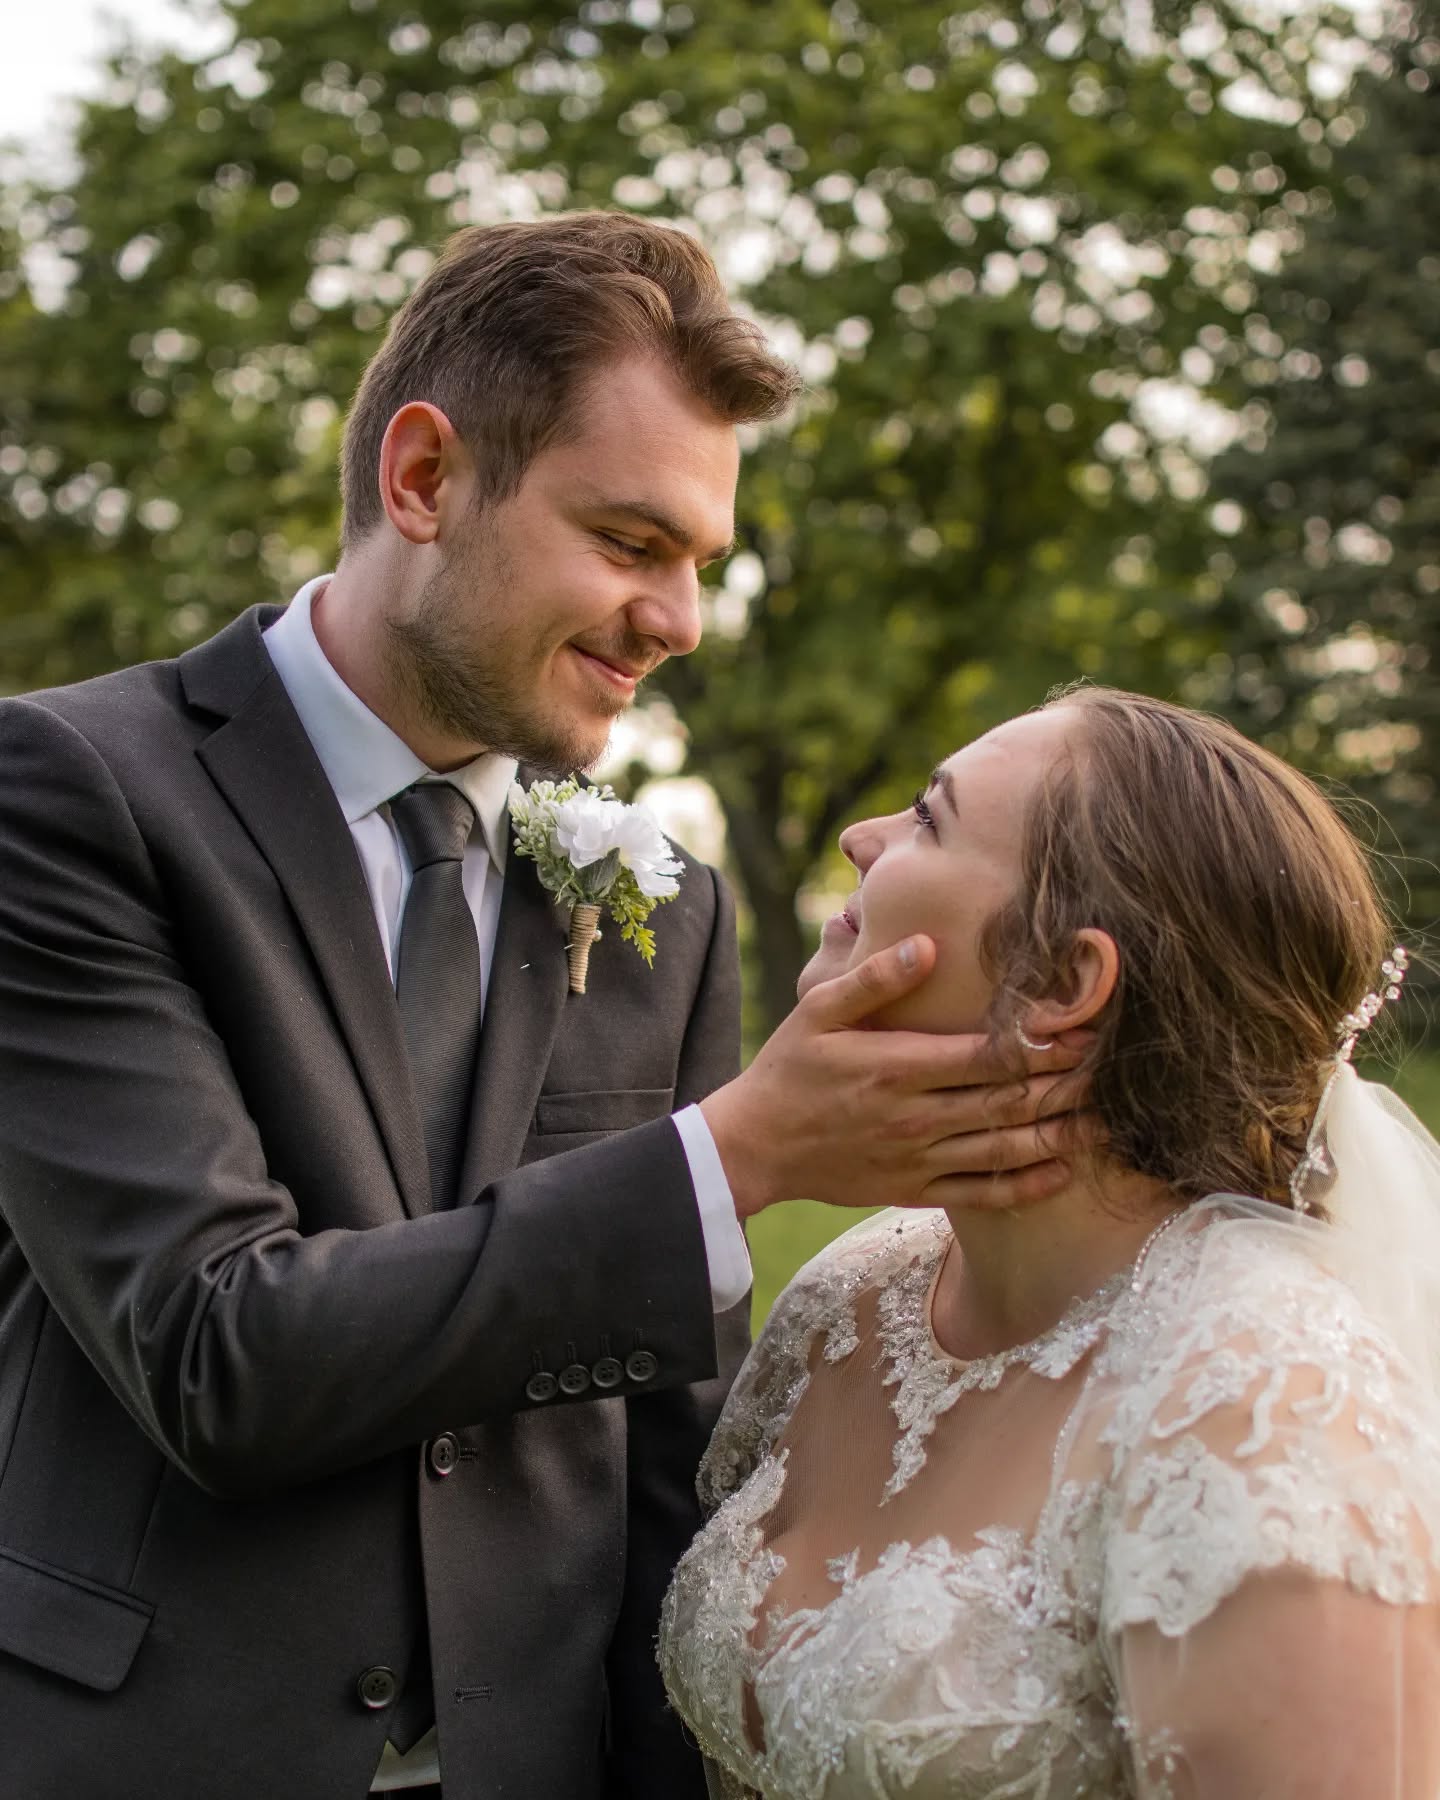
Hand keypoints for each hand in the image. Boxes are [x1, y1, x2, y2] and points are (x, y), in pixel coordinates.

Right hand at [700, 935, 1097, 1218]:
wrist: (753, 1146)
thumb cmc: (788, 1069)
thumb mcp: (818, 1011)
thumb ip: (875, 979)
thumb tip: (930, 945)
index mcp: (896, 1067)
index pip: (985, 1056)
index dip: (1039, 1045)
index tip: (1081, 1028)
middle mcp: (914, 1116)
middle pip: (1006, 1103)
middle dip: (1064, 1085)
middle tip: (1111, 1068)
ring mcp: (916, 1159)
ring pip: (1002, 1150)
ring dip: (1058, 1135)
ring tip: (1105, 1120)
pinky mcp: (912, 1190)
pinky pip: (979, 1194)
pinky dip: (1024, 1186)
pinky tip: (1061, 1171)